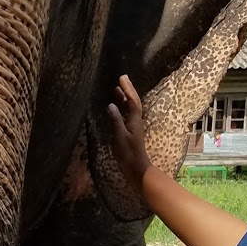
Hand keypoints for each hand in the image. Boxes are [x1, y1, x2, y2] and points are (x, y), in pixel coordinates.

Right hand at [107, 75, 151, 193]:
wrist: (136, 168)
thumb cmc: (128, 153)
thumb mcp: (120, 136)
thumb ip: (116, 120)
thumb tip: (111, 105)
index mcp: (134, 120)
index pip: (131, 100)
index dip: (127, 89)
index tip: (122, 78)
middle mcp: (135, 121)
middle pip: (132, 102)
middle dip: (127, 90)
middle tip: (121, 79)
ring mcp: (132, 126)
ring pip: (129, 108)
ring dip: (124, 98)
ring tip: (117, 90)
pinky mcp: (129, 132)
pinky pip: (125, 115)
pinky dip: (121, 108)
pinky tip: (115, 108)